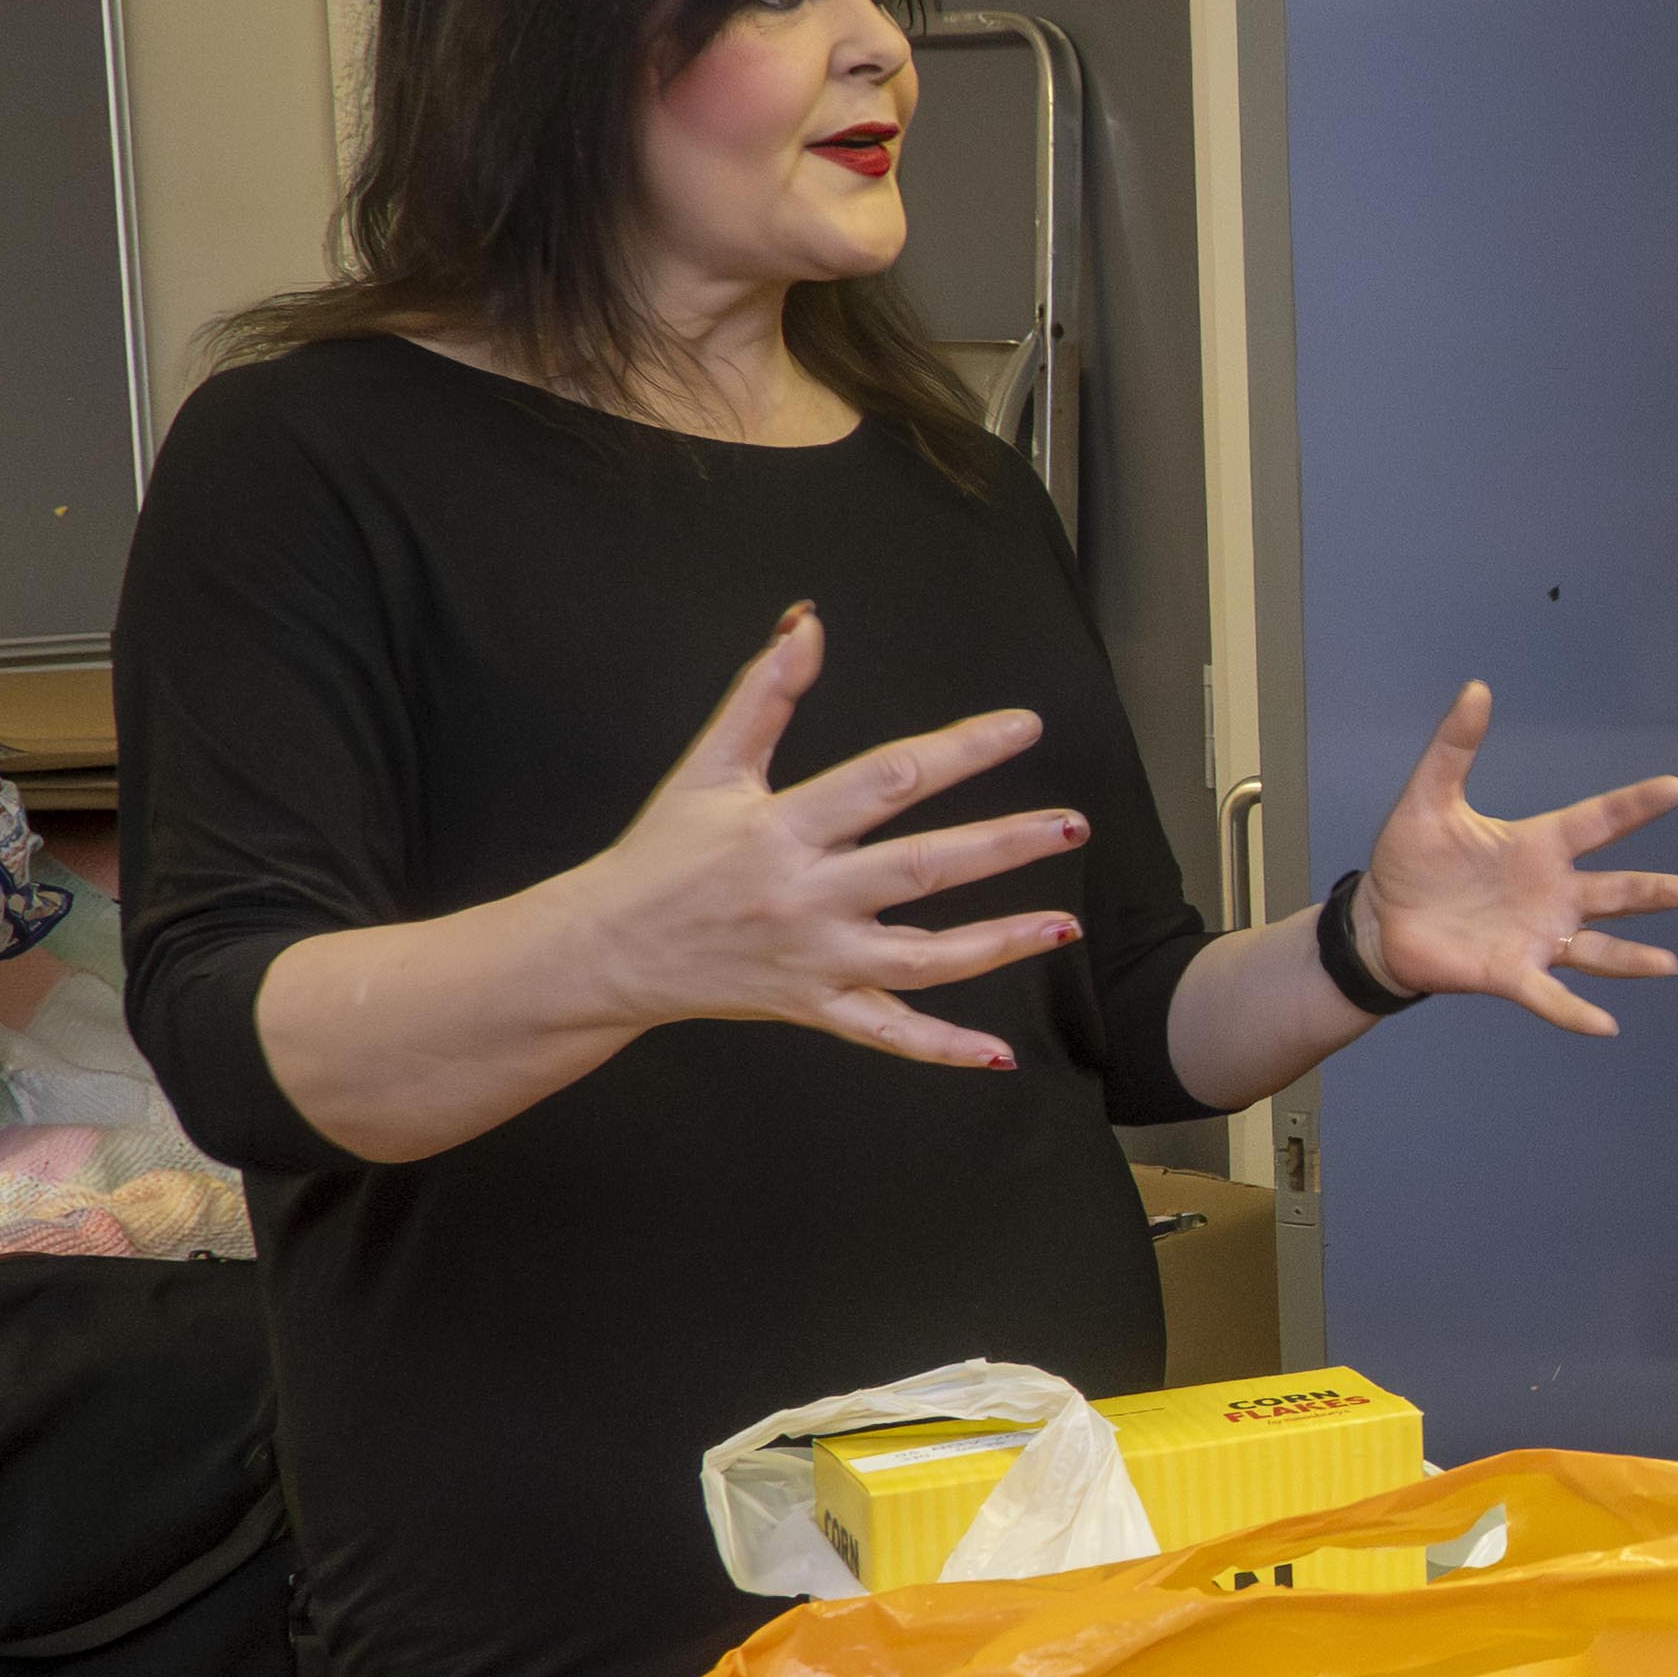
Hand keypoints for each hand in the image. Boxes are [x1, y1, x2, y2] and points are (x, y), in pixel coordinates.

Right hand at [572, 605, 1085, 1071]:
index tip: (1024, 728)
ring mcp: (813, 960)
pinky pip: (886, 1033)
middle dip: (1003, 846)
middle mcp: (805, 896)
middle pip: (921, 867)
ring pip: (922, 958)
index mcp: (783, 828)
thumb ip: (764, 691)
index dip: (961, 749)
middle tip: (1073, 825)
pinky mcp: (813, 1007)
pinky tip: (999, 1054)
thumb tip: (808, 622)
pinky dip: (942, 1048)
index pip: (889, 778)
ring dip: (998, 945)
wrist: (605, 951)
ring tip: (1065, 928)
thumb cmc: (661, 853)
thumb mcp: (709, 765)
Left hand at [1357, 679, 1677, 1036]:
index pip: (1598, 821)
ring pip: (1597, 947)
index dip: (1636, 805)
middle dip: (1652, 892)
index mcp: (1537, 846)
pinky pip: (1551, 997)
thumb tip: (1475, 688)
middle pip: (1614, 890)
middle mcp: (1550, 893)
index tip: (1677, 788)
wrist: (1378, 922)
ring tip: (1668, 965)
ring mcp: (1537, 937)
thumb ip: (1454, 747)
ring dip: (1632, 958)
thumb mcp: (1428, 798)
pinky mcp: (1512, 975)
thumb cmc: (1409, 862)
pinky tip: (1605, 1026)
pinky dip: (1576, 1012)